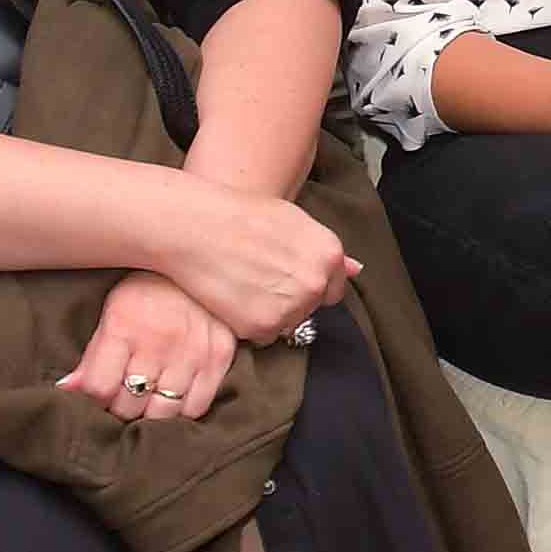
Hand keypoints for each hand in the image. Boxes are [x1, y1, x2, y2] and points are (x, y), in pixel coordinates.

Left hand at [65, 270, 240, 422]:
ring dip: (150, 413)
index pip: (100, 387)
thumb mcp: (112, 313)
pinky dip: (182, 410)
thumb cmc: (148, 291)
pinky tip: (174, 397)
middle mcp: (158, 342)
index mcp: (124, 327)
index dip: (94, 398)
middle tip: (123, 398)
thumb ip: (92, 356)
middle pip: (130, 405)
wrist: (199, 263)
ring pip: (163, 412)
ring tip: (147, 400)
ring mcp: (192, 352)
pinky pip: (197, 406)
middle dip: (121, 407)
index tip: (100, 394)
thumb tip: (67, 389)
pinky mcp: (219, 357)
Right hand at [153, 180, 357, 343]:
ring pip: (287, 324)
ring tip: (242, 285)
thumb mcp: (292, 221)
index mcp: (329, 253)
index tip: (284, 278)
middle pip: (309, 309)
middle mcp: (316, 282)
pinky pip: (262, 336)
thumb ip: (323, 250)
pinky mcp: (263, 326)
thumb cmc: (239, 215)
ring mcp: (292, 307)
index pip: (332, 289)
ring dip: (269, 314)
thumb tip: (356, 270)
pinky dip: (247, 325)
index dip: (307, 284)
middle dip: (289, 300)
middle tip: (256, 279)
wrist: (195, 226)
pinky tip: (232, 299)